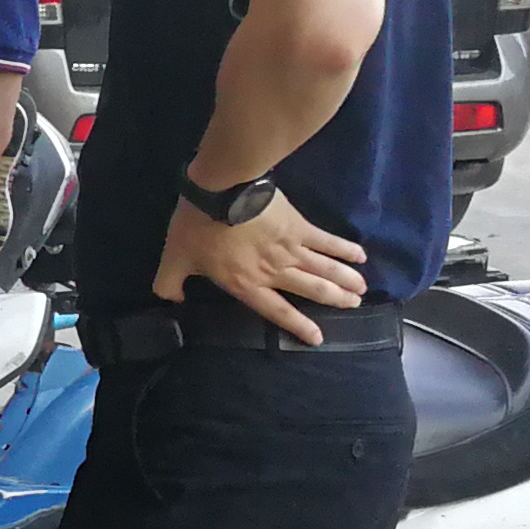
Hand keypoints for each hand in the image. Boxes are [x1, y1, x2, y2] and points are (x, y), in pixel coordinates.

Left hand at [155, 191, 368, 342]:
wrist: (221, 190)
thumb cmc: (197, 226)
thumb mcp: (175, 259)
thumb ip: (170, 283)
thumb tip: (168, 300)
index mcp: (246, 284)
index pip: (276, 311)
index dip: (297, 326)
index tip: (317, 338)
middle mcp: (275, 272)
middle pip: (312, 291)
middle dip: (335, 300)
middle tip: (354, 305)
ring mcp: (291, 250)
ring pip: (325, 270)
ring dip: (346, 281)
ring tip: (361, 290)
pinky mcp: (300, 227)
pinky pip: (327, 241)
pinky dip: (345, 249)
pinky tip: (360, 256)